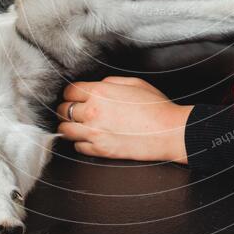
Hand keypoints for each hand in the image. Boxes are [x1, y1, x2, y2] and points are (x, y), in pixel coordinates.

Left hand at [56, 77, 192, 163]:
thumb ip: (110, 82)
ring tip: (78, 126)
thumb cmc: (156, 106)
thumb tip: (97, 86)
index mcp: (100, 92)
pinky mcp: (100, 150)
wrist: (169, 132)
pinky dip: (80, 142)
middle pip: (63, 110)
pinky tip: (89, 138)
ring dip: (69, 127)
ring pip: (65, 130)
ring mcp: (95, 133)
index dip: (71, 93)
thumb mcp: (134, 83)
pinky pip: (77, 147)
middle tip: (75, 111)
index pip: (69, 91)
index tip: (75, 96)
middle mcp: (93, 112)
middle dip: (67, 109)